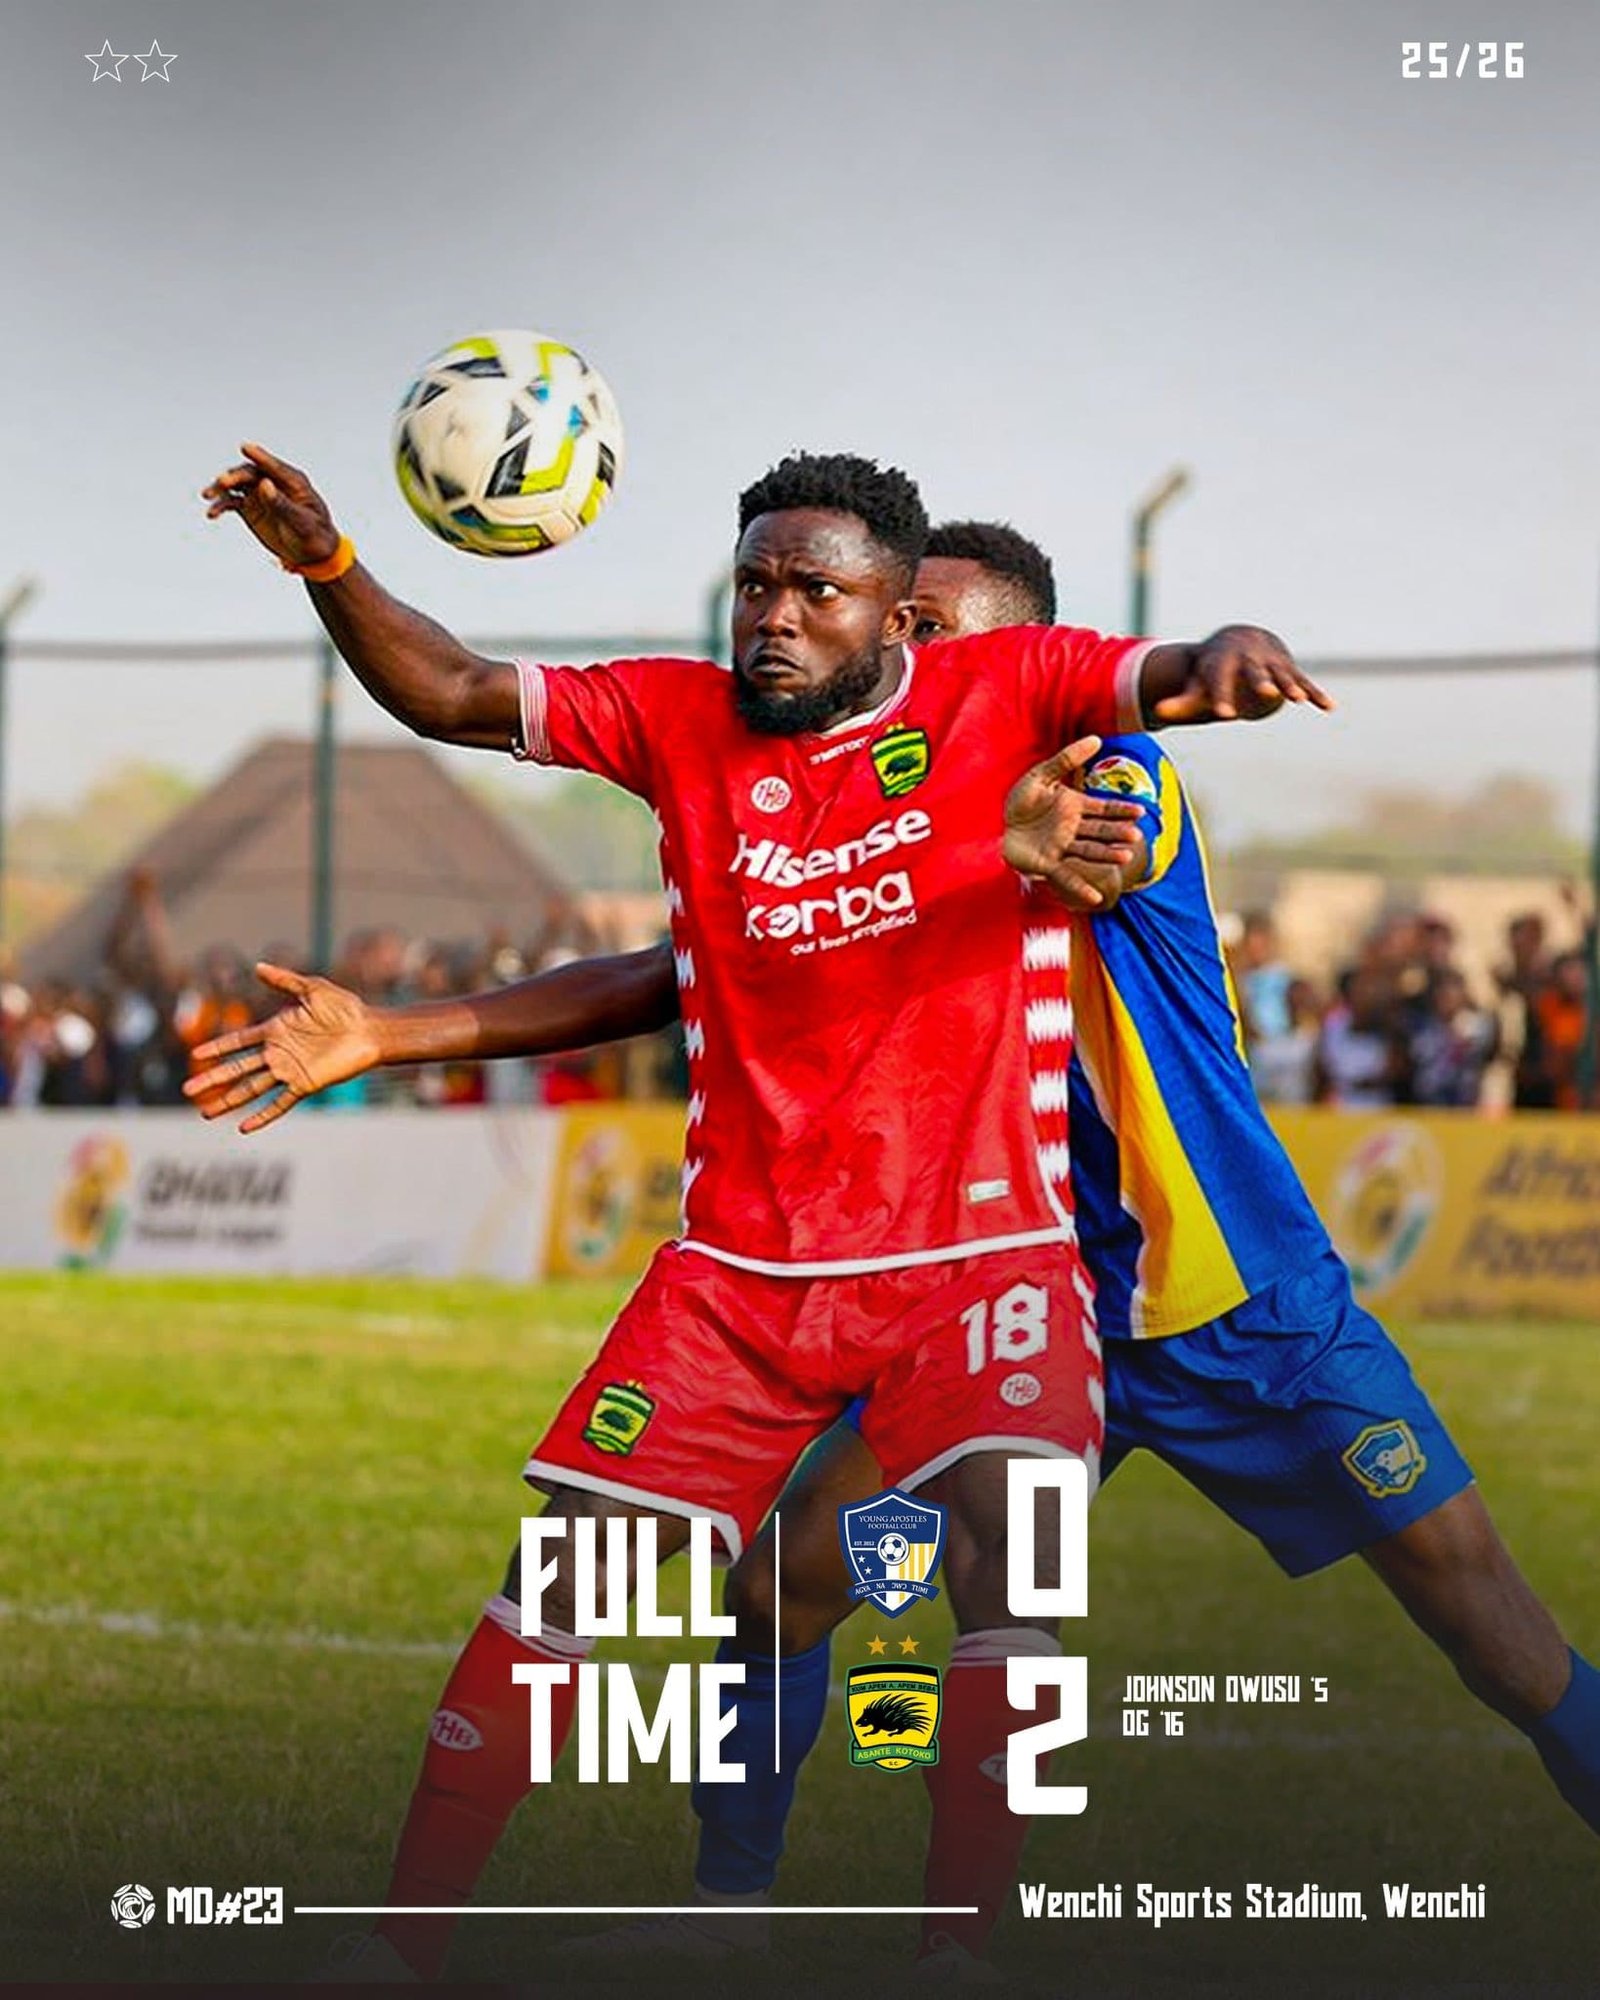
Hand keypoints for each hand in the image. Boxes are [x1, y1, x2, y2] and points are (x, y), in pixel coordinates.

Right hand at [183, 962, 382, 1131]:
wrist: (370, 1030)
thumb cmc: (346, 1008)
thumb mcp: (312, 989)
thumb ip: (284, 981)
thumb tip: (257, 966)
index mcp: (276, 1030)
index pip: (238, 1042)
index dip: (217, 1048)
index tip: (196, 1055)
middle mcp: (278, 1054)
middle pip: (237, 1069)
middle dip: (212, 1079)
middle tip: (188, 1091)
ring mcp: (290, 1071)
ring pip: (251, 1089)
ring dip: (228, 1100)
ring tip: (204, 1113)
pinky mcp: (305, 1085)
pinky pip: (279, 1103)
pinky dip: (262, 1115)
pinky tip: (244, 1128)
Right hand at [201, 442, 341, 568]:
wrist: (312, 554)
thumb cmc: (314, 534)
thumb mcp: (301, 522)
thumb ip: (282, 504)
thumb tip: (264, 484)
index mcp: (292, 481)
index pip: (273, 466)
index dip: (259, 456)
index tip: (245, 447)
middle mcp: (273, 482)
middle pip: (249, 473)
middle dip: (234, 476)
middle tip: (222, 482)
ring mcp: (259, 494)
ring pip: (236, 485)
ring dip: (221, 488)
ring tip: (208, 496)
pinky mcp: (249, 508)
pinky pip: (231, 502)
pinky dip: (220, 506)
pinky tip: (212, 514)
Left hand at [1001, 737, 1143, 909]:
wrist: (999, 824)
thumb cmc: (1022, 801)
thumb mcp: (1042, 775)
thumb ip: (1067, 759)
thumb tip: (1096, 739)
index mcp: (1074, 807)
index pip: (1103, 809)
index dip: (1121, 811)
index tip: (1141, 812)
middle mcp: (1072, 828)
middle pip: (1100, 831)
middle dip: (1117, 833)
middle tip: (1136, 835)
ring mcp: (1061, 847)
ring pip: (1088, 851)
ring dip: (1106, 855)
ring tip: (1124, 857)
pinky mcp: (1047, 863)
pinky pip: (1067, 875)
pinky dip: (1081, 886)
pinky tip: (1096, 898)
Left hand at [1148, 625, 1331, 723]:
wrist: (1240, 640)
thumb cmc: (1214, 670)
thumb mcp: (1197, 684)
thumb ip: (1180, 700)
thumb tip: (1156, 713)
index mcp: (1222, 663)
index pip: (1220, 682)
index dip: (1221, 697)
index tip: (1223, 714)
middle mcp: (1249, 660)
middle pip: (1254, 671)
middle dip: (1260, 681)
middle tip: (1264, 693)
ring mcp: (1271, 663)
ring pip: (1282, 674)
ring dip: (1291, 685)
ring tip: (1299, 699)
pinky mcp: (1289, 670)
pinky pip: (1304, 682)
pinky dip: (1316, 693)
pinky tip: (1329, 707)